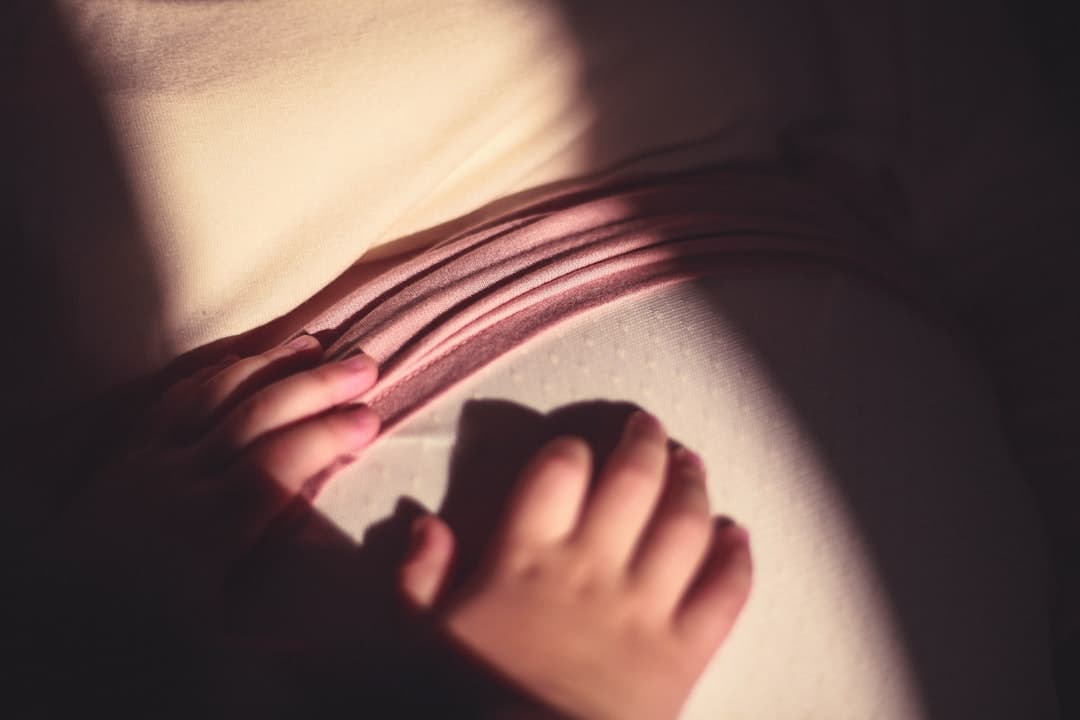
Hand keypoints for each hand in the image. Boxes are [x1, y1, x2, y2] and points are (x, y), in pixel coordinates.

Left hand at [26, 335, 380, 647]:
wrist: (54, 614)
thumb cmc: (141, 629)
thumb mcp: (212, 626)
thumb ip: (267, 582)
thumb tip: (322, 553)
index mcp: (209, 527)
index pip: (279, 465)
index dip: (329, 436)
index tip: (372, 418)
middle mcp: (182, 479)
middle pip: (256, 416)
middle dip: (316, 386)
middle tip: (366, 365)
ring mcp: (152, 458)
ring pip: (216, 394)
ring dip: (271, 365)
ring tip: (314, 345)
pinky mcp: (128, 450)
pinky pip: (174, 396)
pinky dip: (216, 372)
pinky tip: (243, 361)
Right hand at [399, 411, 751, 719]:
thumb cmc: (473, 701)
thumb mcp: (423, 641)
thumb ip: (419, 579)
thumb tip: (426, 524)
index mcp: (527, 558)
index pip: (558, 471)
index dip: (572, 448)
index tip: (578, 448)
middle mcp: (592, 566)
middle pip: (632, 480)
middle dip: (645, 442)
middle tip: (649, 426)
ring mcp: (645, 606)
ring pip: (685, 523)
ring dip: (693, 485)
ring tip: (692, 464)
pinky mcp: (685, 650)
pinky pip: (724, 592)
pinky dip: (737, 558)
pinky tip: (737, 535)